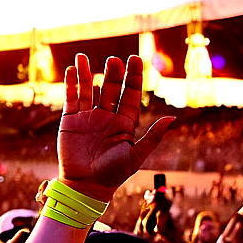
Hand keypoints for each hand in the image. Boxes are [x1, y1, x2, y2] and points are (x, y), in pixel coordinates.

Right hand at [58, 54, 173, 201]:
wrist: (86, 186)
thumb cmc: (114, 174)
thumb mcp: (136, 155)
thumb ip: (153, 137)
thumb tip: (173, 119)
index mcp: (125, 124)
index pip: (130, 95)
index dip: (133, 77)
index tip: (135, 59)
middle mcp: (107, 117)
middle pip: (111, 89)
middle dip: (113, 74)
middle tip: (114, 60)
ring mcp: (88, 118)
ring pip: (89, 90)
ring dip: (87, 74)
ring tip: (83, 57)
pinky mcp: (70, 121)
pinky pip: (71, 98)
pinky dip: (71, 84)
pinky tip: (72, 69)